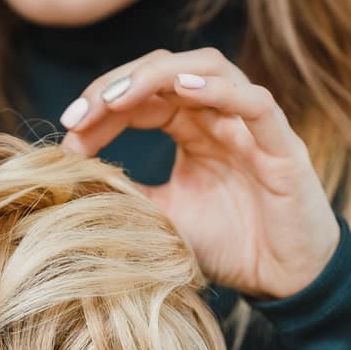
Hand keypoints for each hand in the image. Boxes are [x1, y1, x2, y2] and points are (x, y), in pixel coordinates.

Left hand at [60, 48, 339, 299]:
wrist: (282, 281)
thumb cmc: (227, 245)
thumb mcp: (161, 216)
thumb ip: (126, 191)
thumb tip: (72, 175)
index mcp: (191, 128)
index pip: (140, 95)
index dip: (101, 104)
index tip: (67, 131)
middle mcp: (219, 116)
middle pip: (165, 71)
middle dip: (118, 84)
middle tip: (80, 114)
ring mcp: (250, 126)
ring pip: (209, 68)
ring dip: (159, 75)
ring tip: (118, 97)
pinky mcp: (282, 145)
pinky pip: (256, 102)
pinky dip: (221, 90)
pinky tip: (184, 91)